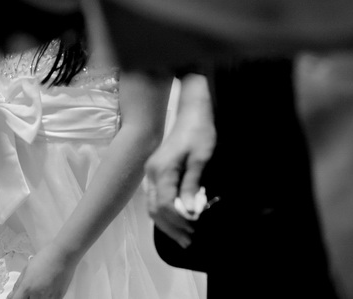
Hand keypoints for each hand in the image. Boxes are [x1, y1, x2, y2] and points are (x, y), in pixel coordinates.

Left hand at [8, 246, 76, 298]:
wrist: (63, 255)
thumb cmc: (44, 258)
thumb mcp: (27, 269)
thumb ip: (18, 285)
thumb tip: (11, 296)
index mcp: (27, 286)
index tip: (15, 296)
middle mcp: (37, 295)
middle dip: (25, 297)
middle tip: (27, 292)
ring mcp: (49, 298)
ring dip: (34, 298)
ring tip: (37, 290)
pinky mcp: (58, 298)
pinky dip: (45, 298)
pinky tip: (46, 290)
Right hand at [143, 74, 215, 247]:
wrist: (193, 111)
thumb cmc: (200, 132)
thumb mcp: (200, 159)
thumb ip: (192, 186)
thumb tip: (188, 212)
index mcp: (162, 170)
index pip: (164, 205)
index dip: (177, 222)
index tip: (193, 232)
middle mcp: (151, 172)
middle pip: (154, 208)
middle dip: (170, 227)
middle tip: (189, 241)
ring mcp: (151, 171)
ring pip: (152, 204)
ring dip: (166, 221)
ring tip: (184, 235)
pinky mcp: (156, 169)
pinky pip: (155, 196)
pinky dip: (164, 210)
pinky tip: (176, 218)